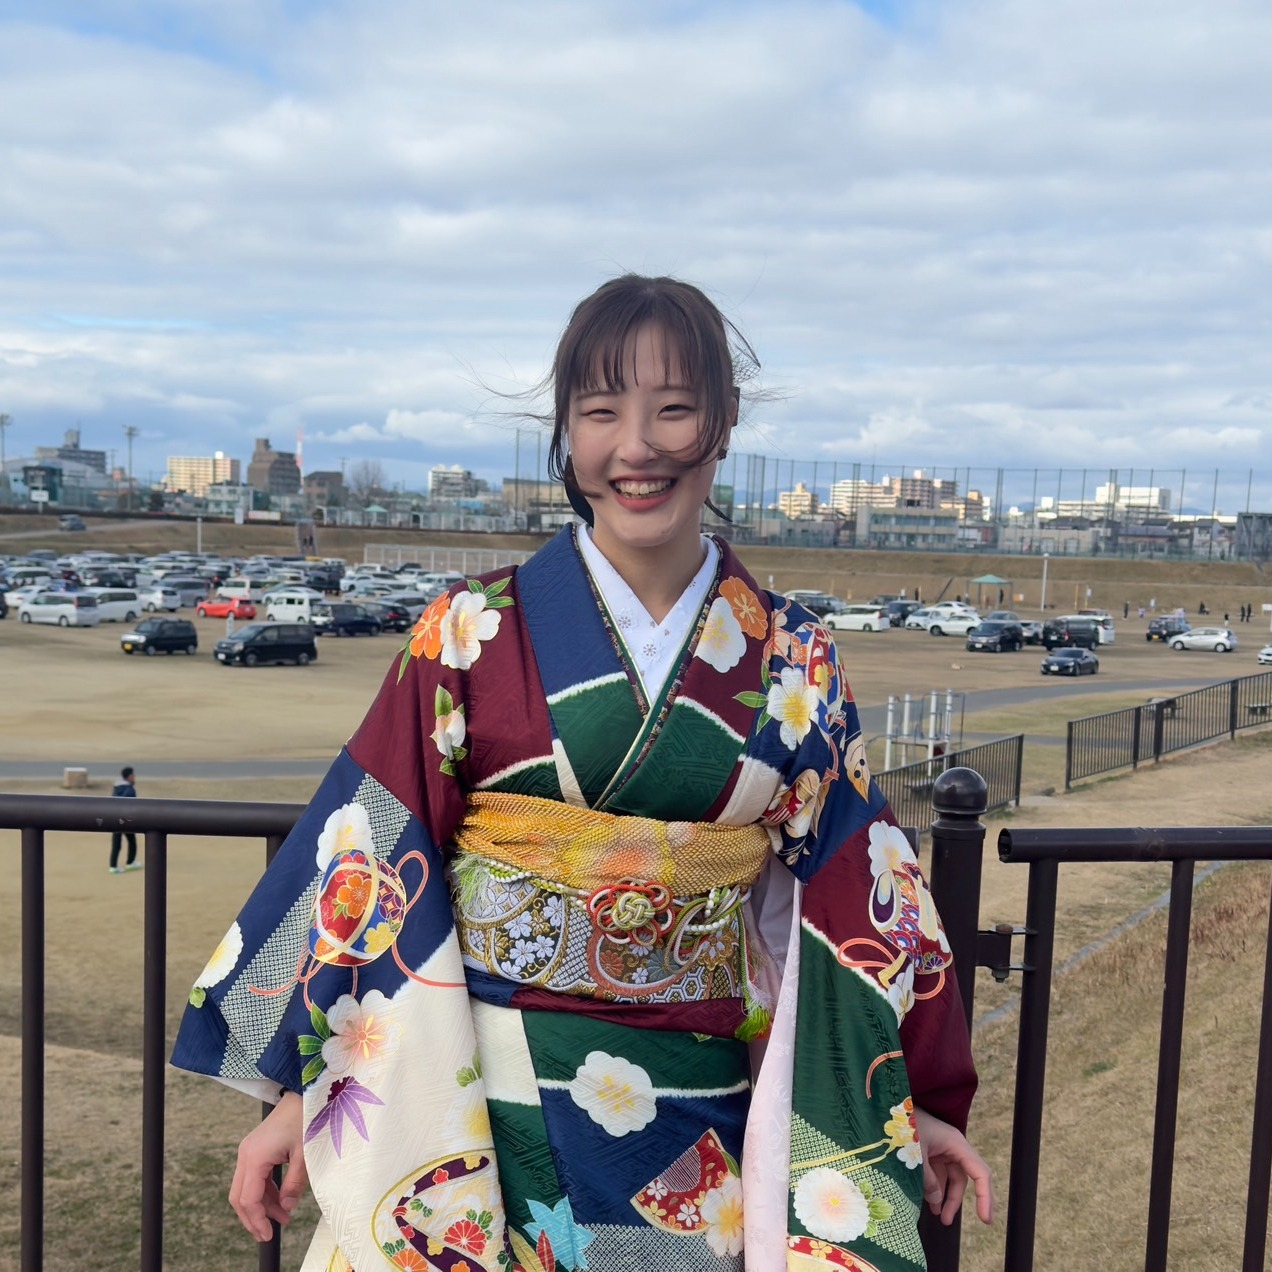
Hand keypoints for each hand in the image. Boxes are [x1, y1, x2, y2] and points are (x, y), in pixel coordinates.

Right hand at [229, 1091, 307, 1241]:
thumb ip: (294, 1183)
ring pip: (246, 1189)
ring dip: (261, 1205)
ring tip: (284, 1217)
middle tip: (269, 1234)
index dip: (257, 1220)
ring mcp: (249, 1151)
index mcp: (255, 1156)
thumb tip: (287, 1207)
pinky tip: (281, 1200)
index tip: (268, 1235)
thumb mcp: (304, 1154)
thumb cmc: (306, 1118)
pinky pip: (254, 1178)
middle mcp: (246, 1155)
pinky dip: (265, 1192)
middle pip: (239, 1197)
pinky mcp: (256, 1149)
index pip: (248, 1198)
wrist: (303, 1092)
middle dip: (253, 1217)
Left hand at [913, 1106, 994, 1225]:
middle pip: (963, 1178)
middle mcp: (951, 1146)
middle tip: (949, 1222)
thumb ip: (927, 1179)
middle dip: (957, 1201)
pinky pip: (937, 1173)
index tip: (985, 1220)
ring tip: (939, 1217)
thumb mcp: (916, 1153)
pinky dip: (934, 1188)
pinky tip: (929, 1202)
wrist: (885, 1104)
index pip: (979, 1173)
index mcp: (955, 1143)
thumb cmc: (902, 1123)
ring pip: (949, 1178)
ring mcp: (939, 1148)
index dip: (985, 1197)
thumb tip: (936, 1201)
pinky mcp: (928, 1150)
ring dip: (944, 1197)